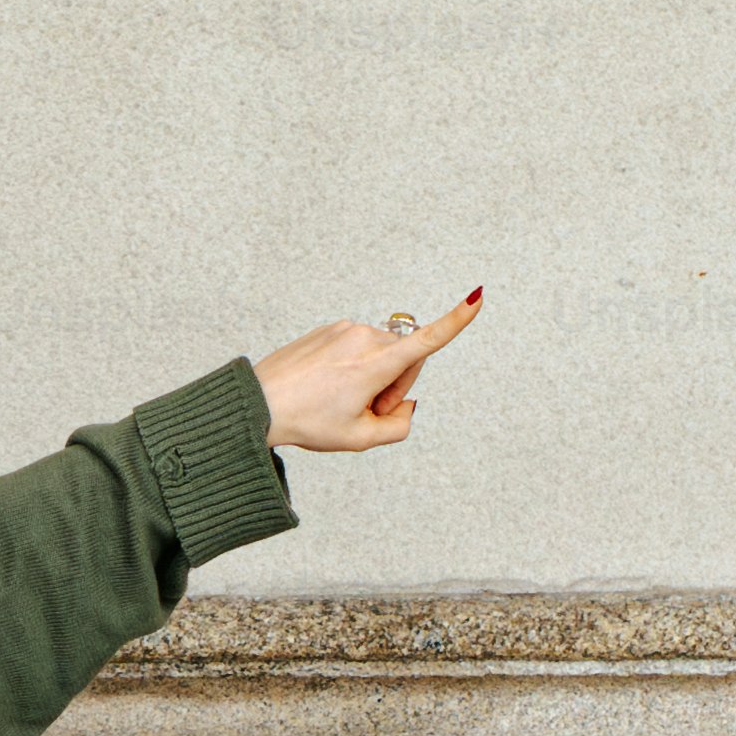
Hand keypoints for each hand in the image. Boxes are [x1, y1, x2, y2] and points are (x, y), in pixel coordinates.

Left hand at [257, 293, 478, 454]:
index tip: (477, 297)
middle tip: (364, 412)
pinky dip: (353, 368)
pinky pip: (357, 348)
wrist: (257, 404)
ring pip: (381, 354)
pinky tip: (326, 387)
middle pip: (405, 361)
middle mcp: (364, 337)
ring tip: (340, 401)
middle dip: (395, 387)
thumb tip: (408, 404)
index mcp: (375, 362)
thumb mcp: (359, 439)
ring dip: (373, 378)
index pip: (427, 341)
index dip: (456, 321)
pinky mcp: (329, 329)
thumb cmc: (306, 422)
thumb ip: (398, 426)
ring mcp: (344, 329)